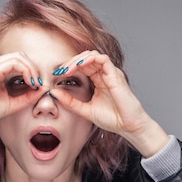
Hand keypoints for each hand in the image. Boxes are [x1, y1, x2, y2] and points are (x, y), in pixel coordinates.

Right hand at [0, 52, 41, 156]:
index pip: (19, 61)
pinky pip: (14, 63)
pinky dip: (26, 71)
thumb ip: (28, 96)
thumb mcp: (13, 103)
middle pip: (20, 55)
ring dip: (31, 69)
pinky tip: (30, 83)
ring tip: (35, 83)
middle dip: (33, 68)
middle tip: (39, 83)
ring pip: (18, 57)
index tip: (38, 86)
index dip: (32, 71)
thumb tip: (44, 88)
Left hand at [51, 51, 169, 156]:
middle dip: (70, 63)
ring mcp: (110, 73)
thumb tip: (53, 92)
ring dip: (77, 60)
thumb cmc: (112, 119)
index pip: (81, 66)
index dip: (68, 68)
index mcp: (98, 80)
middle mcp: (104, 74)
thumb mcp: (85, 110)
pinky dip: (89, 59)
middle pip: (85, 58)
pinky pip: (102, 59)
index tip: (56, 75)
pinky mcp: (116, 75)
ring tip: (67, 69)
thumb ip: (70, 102)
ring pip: (92, 55)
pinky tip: (79, 65)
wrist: (128, 126)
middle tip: (59, 72)